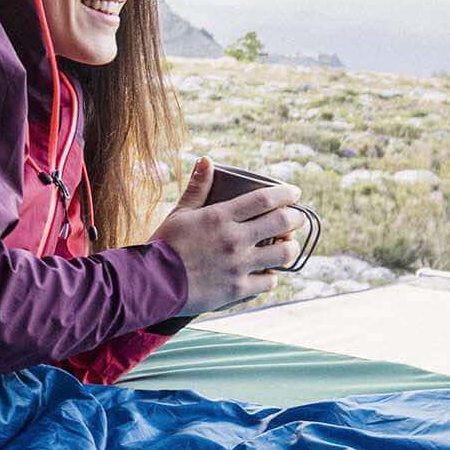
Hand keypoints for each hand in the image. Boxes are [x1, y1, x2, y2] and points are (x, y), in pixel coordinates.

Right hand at [151, 158, 305, 316]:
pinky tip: (267, 272)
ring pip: (283, 254)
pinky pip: (269, 281)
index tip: (295, 193)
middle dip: (296, 218)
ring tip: (287, 246)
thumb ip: (197, 187)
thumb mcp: (180, 212)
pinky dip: (271, 275)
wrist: (152, 282)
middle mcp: (234, 239)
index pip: (264, 199)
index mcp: (220, 216)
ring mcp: (238, 265)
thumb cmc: (164, 245)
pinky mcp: (238, 289)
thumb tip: (206, 160)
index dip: (285, 194)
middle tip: (297, 218)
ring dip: (290, 248)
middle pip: (281, 223)